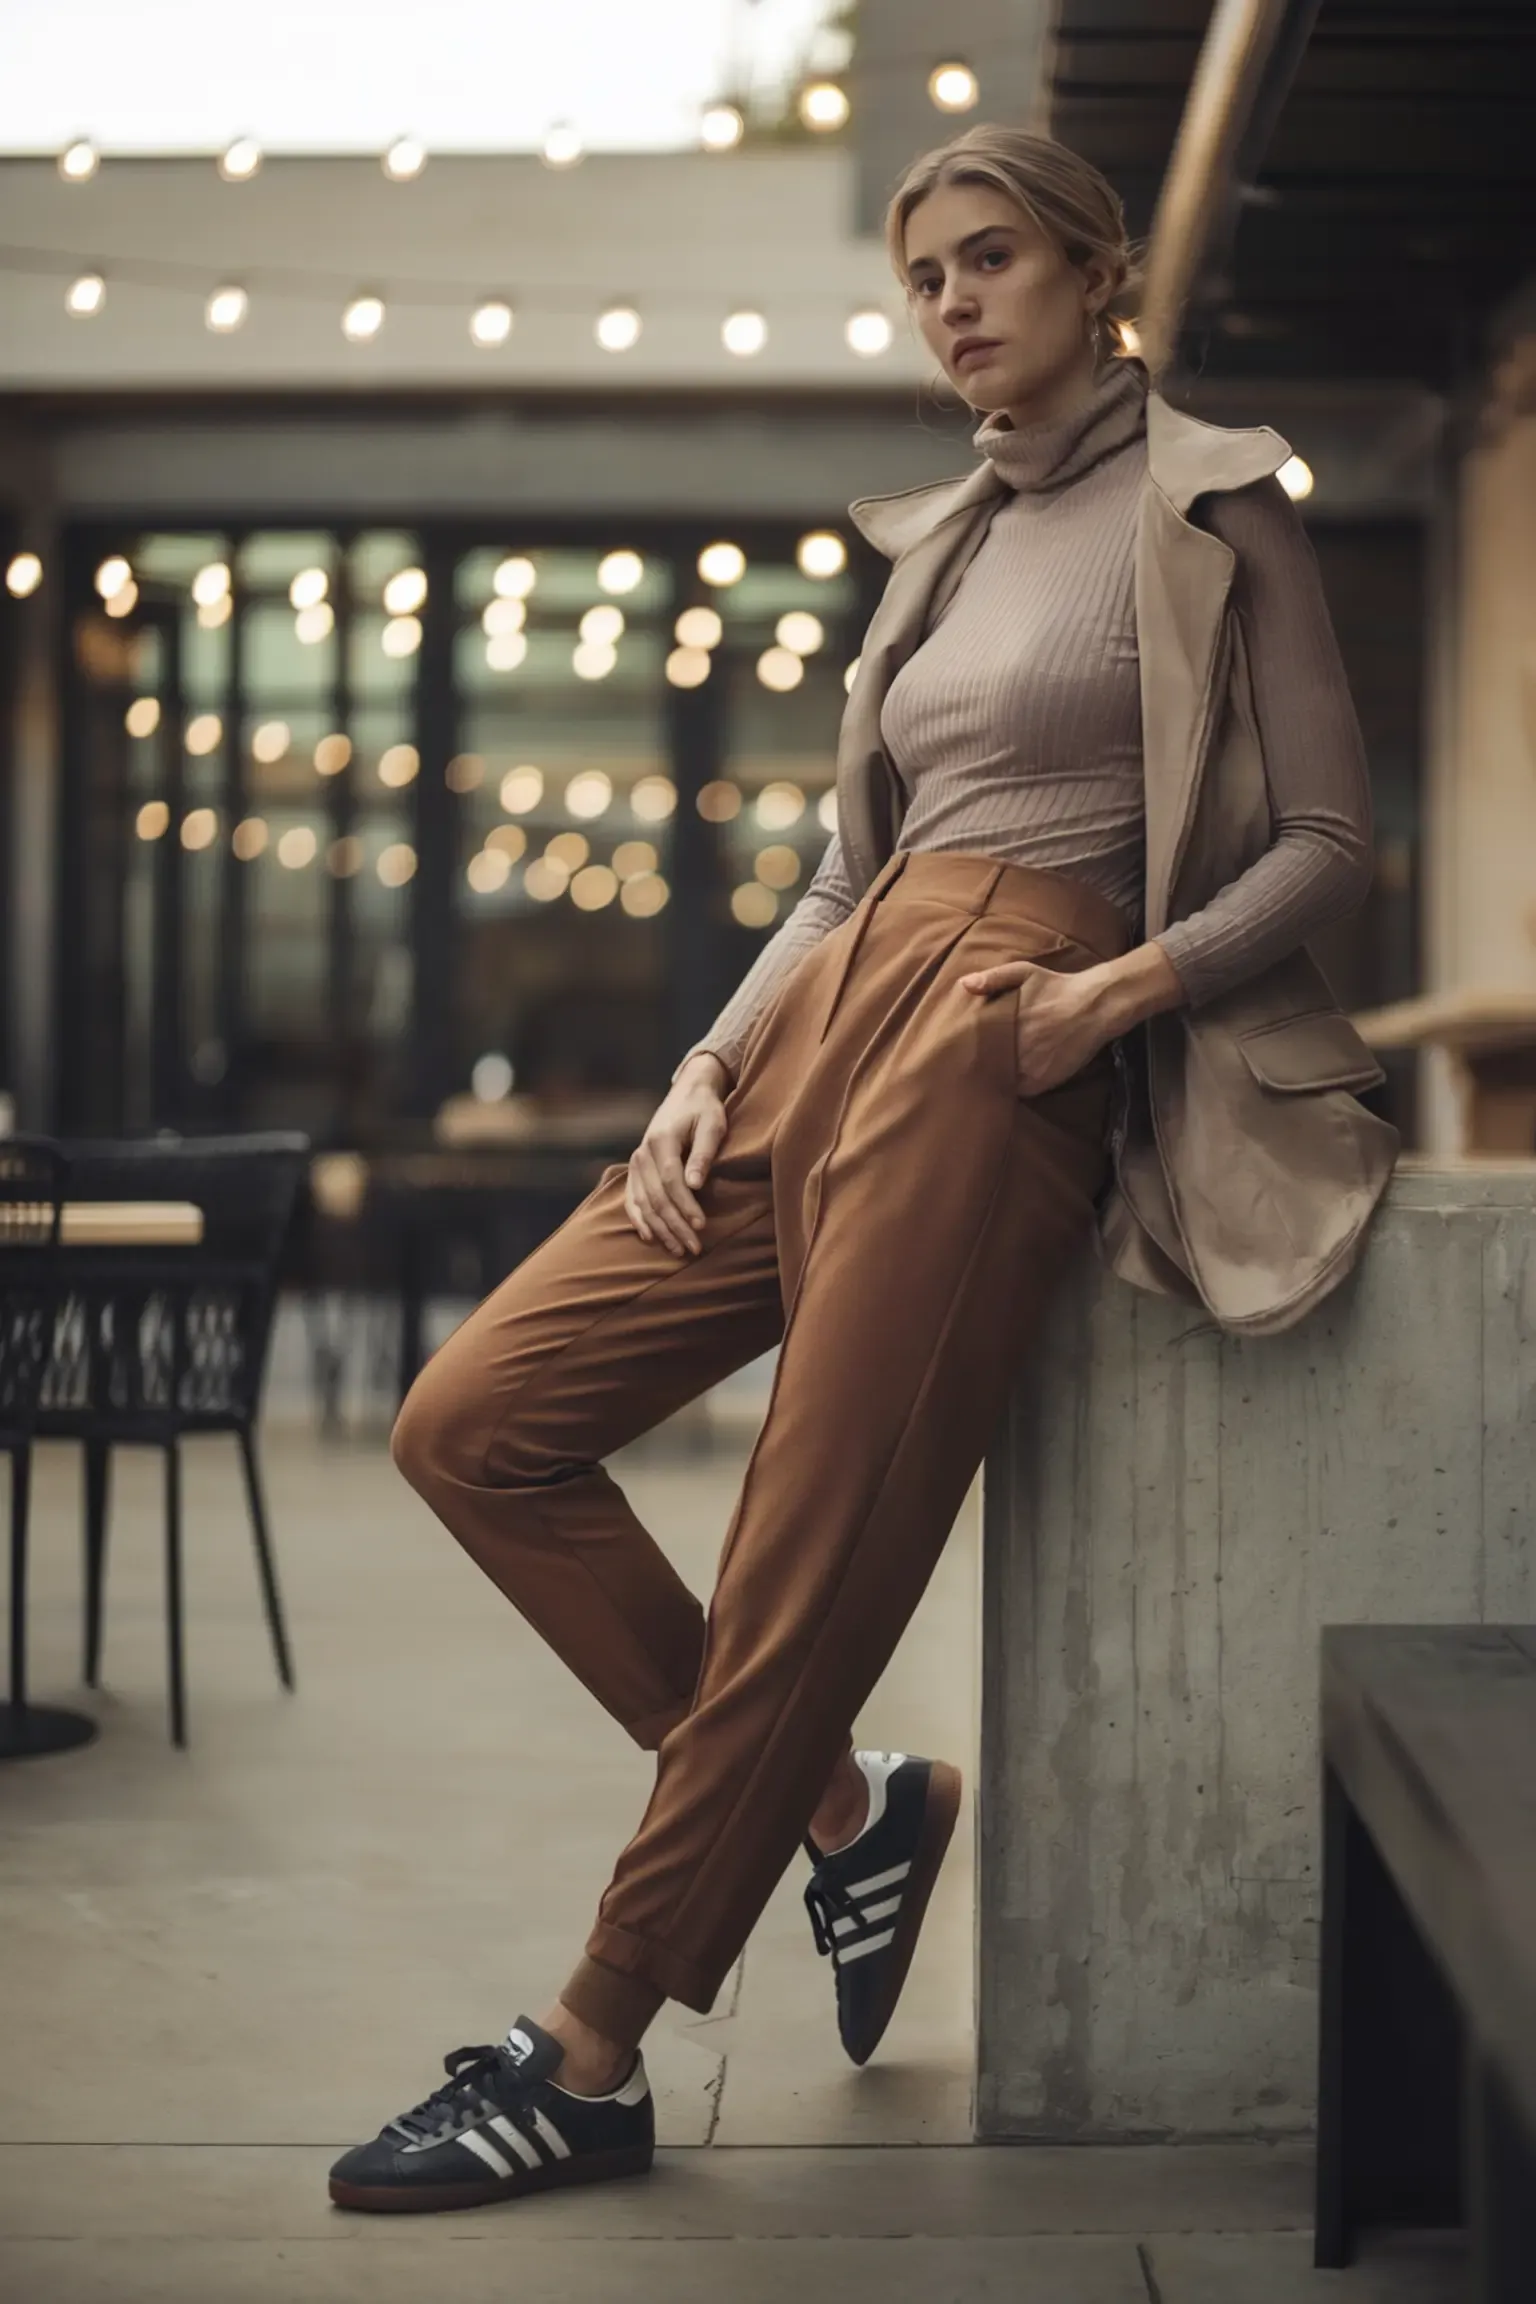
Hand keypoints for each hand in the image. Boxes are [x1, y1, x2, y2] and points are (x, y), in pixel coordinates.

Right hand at [625, 1053, 729, 1255]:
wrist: (688, 1093)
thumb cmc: (705, 1109)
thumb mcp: (712, 1125)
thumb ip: (703, 1153)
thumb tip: (695, 1185)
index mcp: (660, 1140)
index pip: (671, 1180)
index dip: (685, 1205)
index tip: (702, 1226)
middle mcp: (643, 1152)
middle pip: (656, 1197)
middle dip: (675, 1225)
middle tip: (695, 1247)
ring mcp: (636, 1161)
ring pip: (643, 1202)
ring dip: (660, 1229)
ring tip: (679, 1249)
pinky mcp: (637, 1169)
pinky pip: (632, 1198)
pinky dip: (639, 1219)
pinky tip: (650, 1237)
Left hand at [959, 942, 1184, 1097]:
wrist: (1094, 1006)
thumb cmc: (1057, 987)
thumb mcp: (1024, 972)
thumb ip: (993, 978)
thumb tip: (963, 984)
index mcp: (1002, 1024)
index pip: (973, 1045)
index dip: (965, 1048)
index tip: (958, 1048)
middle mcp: (1012, 1050)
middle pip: (984, 1065)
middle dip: (978, 1065)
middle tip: (969, 1066)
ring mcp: (1027, 1069)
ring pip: (1000, 1081)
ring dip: (995, 1079)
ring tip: (987, 1076)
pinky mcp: (1041, 1082)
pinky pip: (1019, 1092)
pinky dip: (1013, 1088)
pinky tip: (1010, 1081)